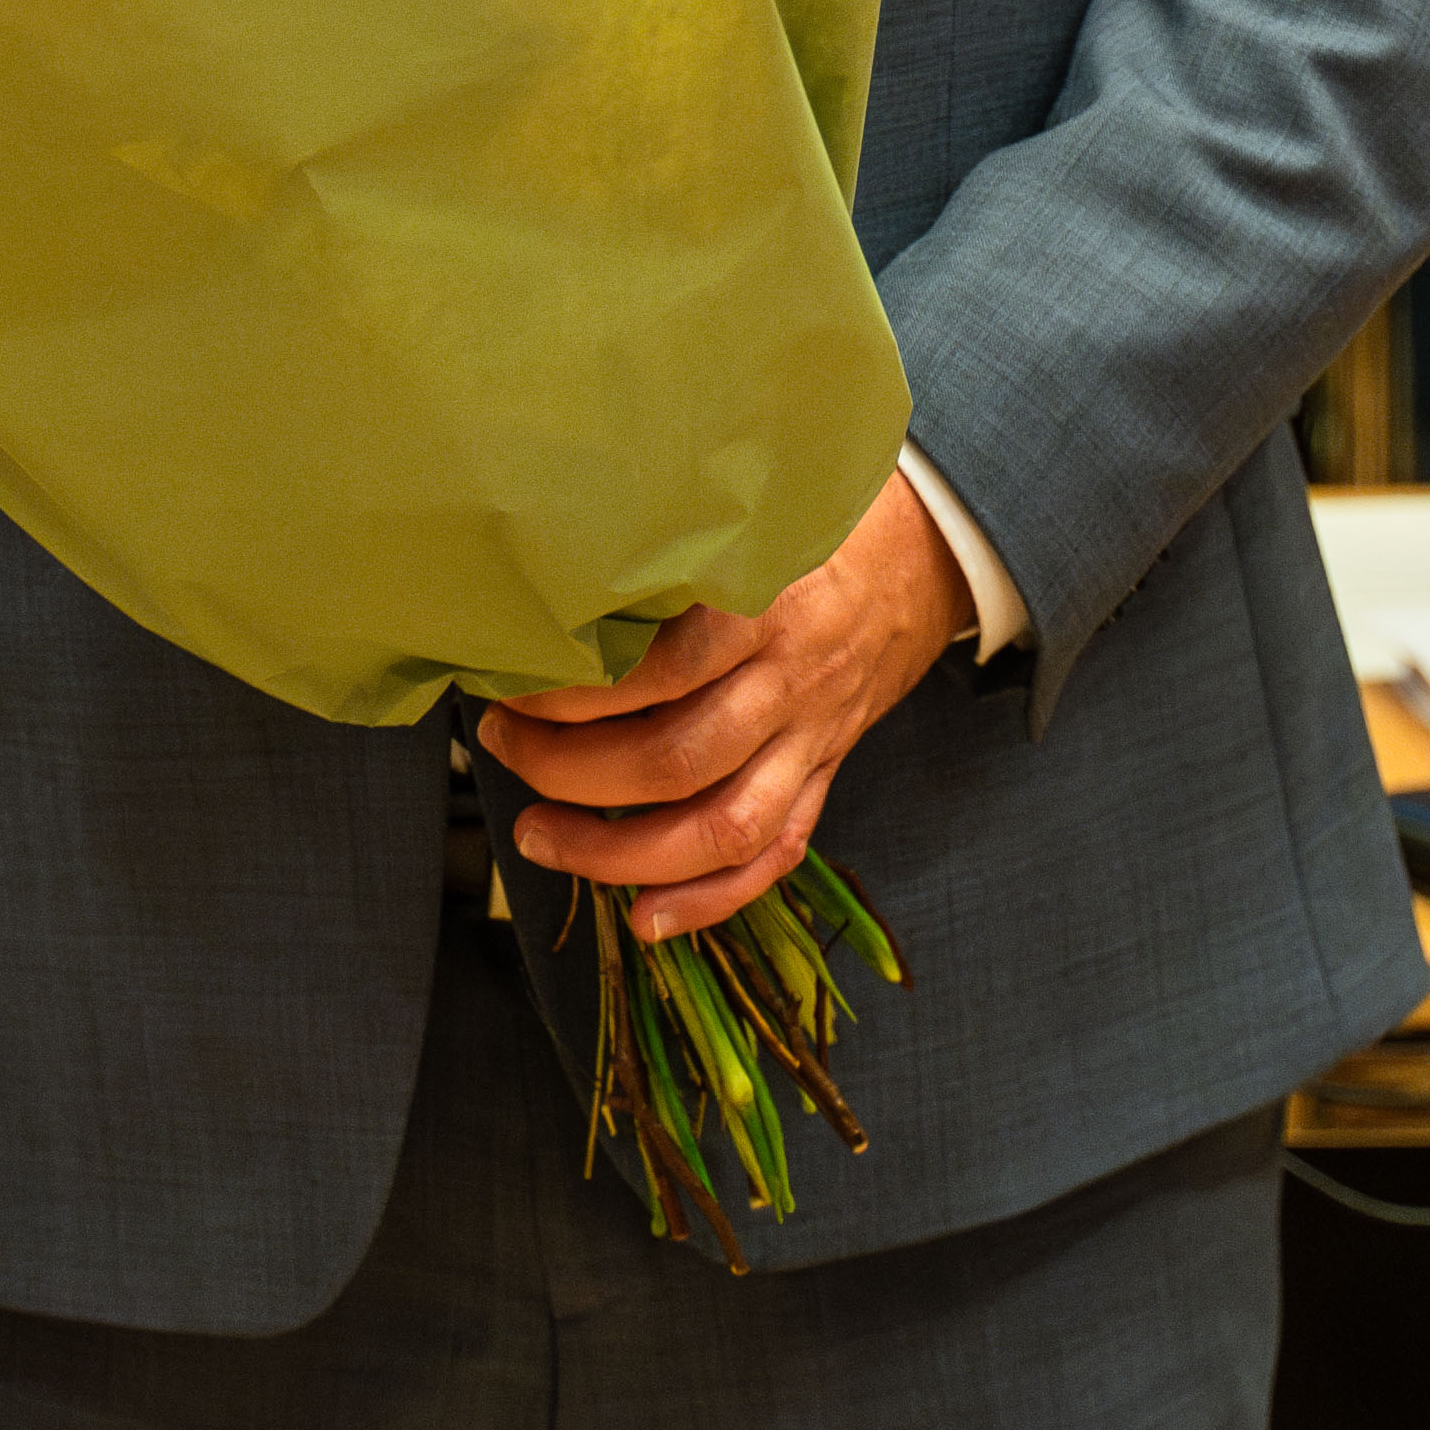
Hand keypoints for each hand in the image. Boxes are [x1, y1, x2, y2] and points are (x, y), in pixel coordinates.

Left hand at [467, 471, 973, 942]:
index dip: (578, 693)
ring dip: (618, 853)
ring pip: (720, 826)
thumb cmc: (814, 522)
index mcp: (767, 606)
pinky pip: (774, 854)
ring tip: (540, 837)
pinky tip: (643, 916)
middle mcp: (790, 682)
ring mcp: (811, 738)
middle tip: (503, 748)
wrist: (927, 554)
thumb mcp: (750, 513)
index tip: (512, 687)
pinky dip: (707, 901)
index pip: (665, 668)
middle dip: (571, 772)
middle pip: (678, 760)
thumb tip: (552, 567)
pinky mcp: (824, 774)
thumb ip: (675, 544)